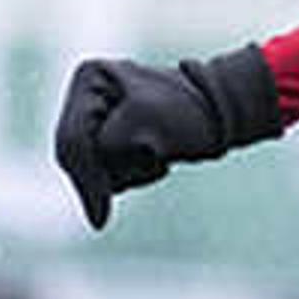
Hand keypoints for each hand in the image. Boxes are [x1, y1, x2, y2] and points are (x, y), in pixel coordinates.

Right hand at [53, 44, 284, 227]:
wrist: (226, 111)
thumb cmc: (192, 109)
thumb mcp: (145, 122)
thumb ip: (105, 147)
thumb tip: (91, 201)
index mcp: (91, 77)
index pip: (72, 139)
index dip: (86, 180)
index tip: (101, 220)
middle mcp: (87, 95)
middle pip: (75, 156)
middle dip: (108, 175)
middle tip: (149, 176)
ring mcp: (97, 117)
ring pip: (92, 168)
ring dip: (126, 174)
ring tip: (161, 156)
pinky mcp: (112, 137)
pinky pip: (108, 171)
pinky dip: (133, 175)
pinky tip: (160, 159)